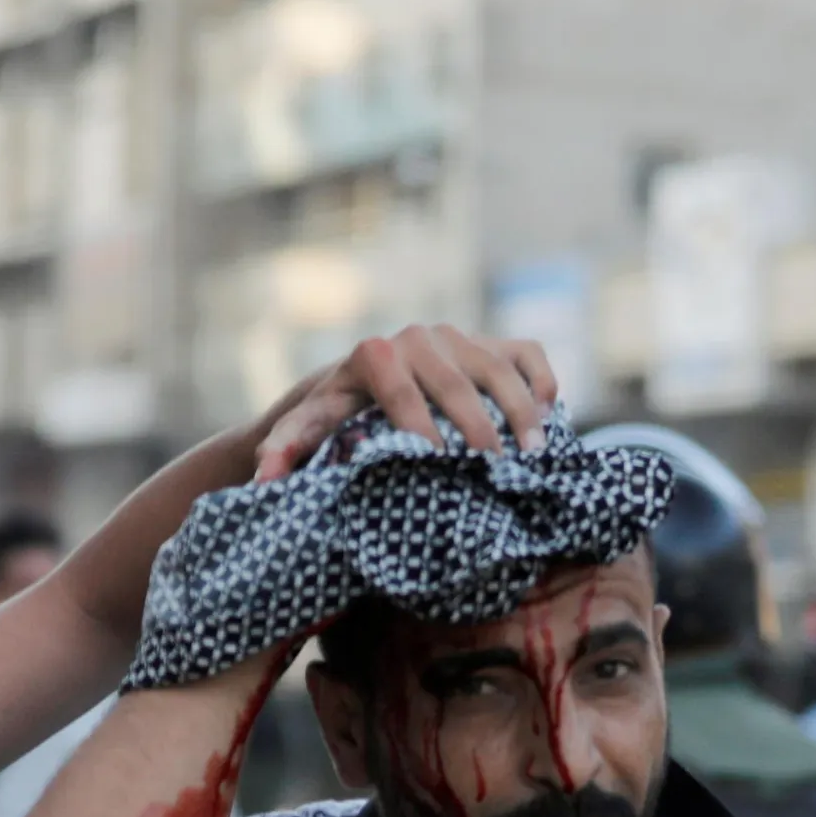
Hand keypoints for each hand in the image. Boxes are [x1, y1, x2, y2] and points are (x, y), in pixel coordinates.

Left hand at [251, 325, 558, 480]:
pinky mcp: (492, 340)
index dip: (420, 428)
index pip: (401, 391)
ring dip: (521, 411)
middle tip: (494, 471)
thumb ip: (286, 449)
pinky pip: (527, 354)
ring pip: (499, 368)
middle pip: (456, 382)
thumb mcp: (311, 427)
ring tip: (532, 455)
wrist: (370, 379)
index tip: (437, 468)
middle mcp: (419, 336)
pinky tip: (550, 420)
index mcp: (374, 354)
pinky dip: (543, 383)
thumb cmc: (342, 413)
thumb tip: (265, 480)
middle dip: (479, 429)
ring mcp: (460, 336)